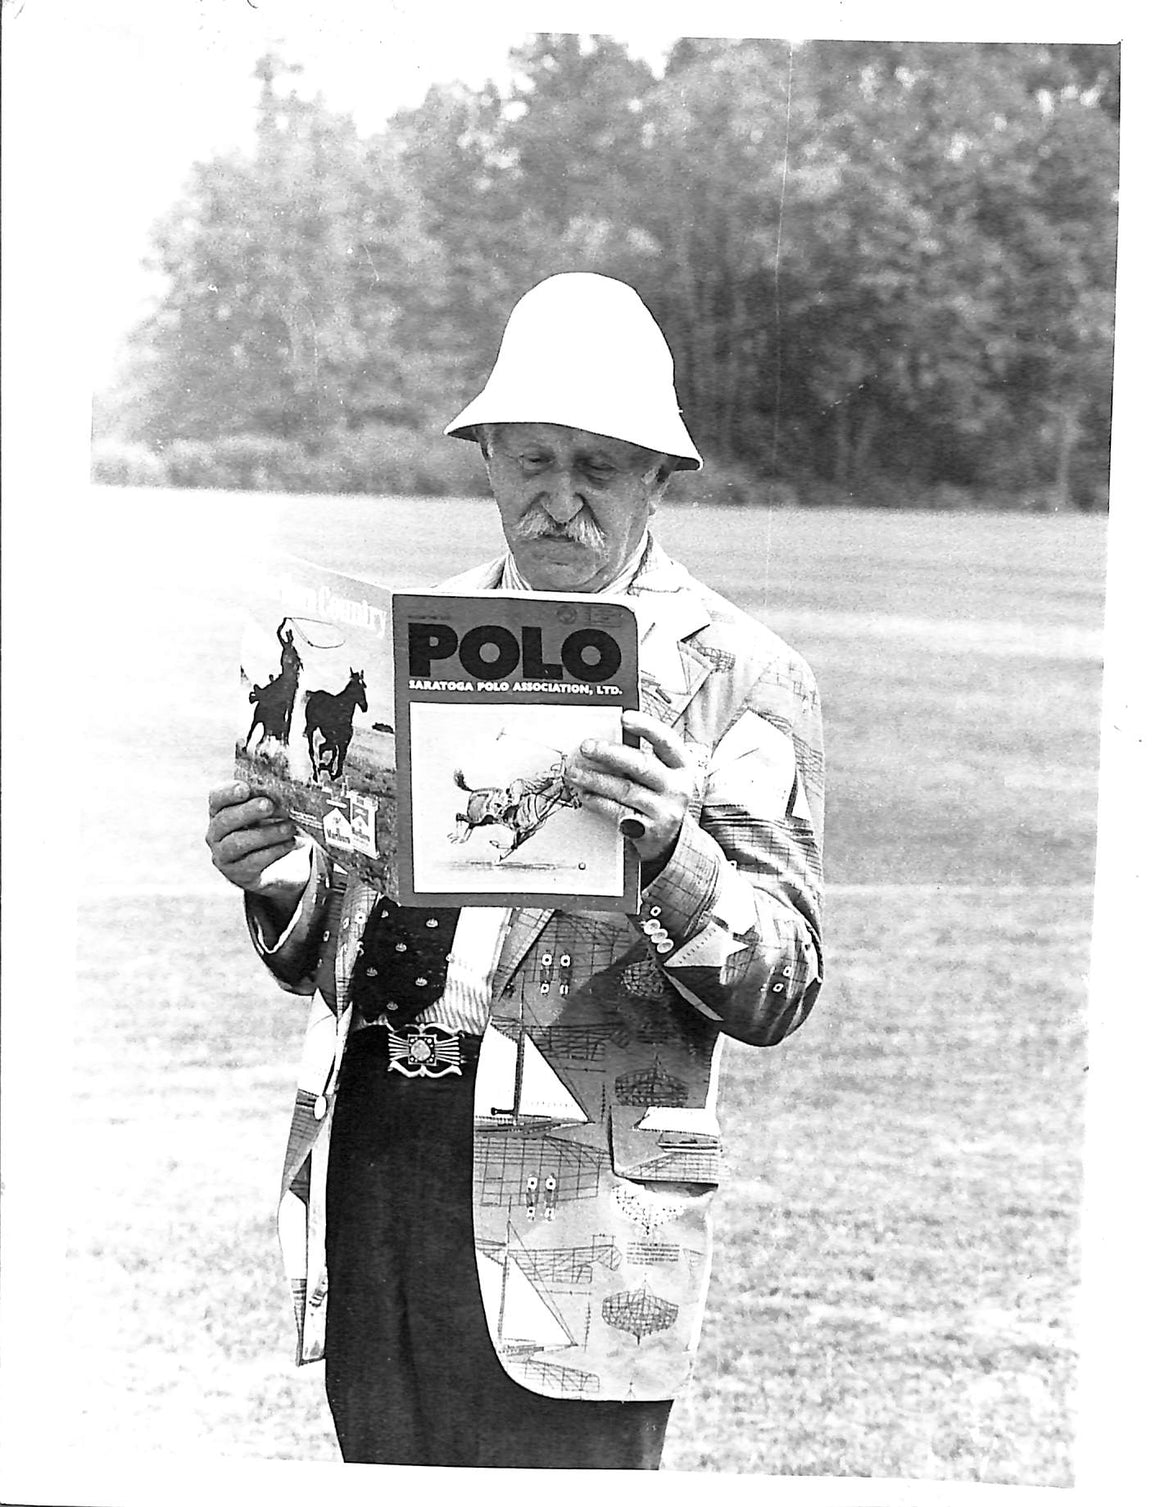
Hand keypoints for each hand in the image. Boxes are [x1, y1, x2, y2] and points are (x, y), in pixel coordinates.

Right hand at [205, 782, 309, 918]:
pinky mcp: (238, 873)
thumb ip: (267, 799)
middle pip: (225, 820)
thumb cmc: (265, 828)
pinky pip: (254, 862)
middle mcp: (216, 833)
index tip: (245, 788)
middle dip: (248, 811)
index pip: (217, 798)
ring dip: (266, 834)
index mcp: (219, 811)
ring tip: (289, 827)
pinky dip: (274, 851)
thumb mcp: (264, 811)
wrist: (270, 864)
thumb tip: (283, 792)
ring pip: (238, 843)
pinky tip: (290, 843)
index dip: (229, 792)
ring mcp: (224, 855)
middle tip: (269, 805)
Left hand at [566, 710, 695, 867]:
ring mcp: (665, 810)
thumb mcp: (662, 776)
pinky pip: (618, 811)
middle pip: (641, 764)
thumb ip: (643, 758)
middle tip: (586, 747)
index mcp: (682, 766)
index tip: (624, 718)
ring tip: (576, 773)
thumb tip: (607, 740)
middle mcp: (677, 787)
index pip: (667, 741)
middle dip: (609, 753)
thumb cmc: (660, 799)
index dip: (646, 727)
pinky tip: (586, 795)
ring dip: (596, 779)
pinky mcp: (649, 830)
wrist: (671, 841)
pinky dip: (598, 802)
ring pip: (625, 789)